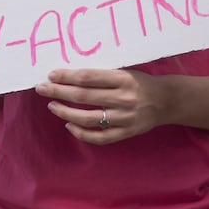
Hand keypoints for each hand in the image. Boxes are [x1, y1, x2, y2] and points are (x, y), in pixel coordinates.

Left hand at [37, 68, 167, 143]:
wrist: (167, 101)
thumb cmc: (140, 82)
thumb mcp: (125, 71)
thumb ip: (102, 75)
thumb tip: (69, 76)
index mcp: (123, 79)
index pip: (88, 78)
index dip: (67, 76)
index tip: (51, 75)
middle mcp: (124, 98)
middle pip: (83, 97)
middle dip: (59, 92)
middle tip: (42, 89)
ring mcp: (125, 118)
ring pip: (88, 118)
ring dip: (65, 112)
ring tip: (53, 106)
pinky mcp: (126, 133)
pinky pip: (99, 137)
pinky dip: (81, 133)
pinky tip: (69, 125)